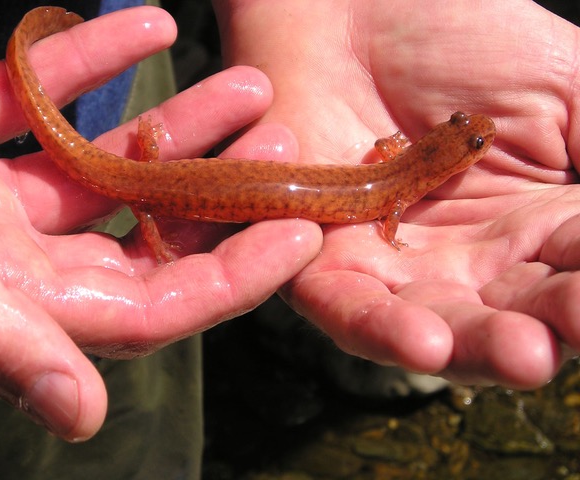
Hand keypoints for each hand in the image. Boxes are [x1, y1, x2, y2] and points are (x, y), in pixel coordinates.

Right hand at [0, 6, 320, 440]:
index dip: (240, 273)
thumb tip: (81, 418)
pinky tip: (147, 23)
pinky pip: (37, 99)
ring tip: (244, 84)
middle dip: (221, 188)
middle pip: (150, 229)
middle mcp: (24, 260)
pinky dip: (85, 63)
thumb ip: (7, 356)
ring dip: (177, 121)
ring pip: (107, 159)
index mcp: (35, 308)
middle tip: (283, 144)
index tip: (306, 232)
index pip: (166, 302)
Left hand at [214, 0, 579, 387]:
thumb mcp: (562, 87)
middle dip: (535, 337)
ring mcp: (393, 265)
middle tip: (553, 345)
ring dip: (471, 348)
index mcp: (532, 224)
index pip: (574, 275)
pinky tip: (422, 339)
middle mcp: (466, 260)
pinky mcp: (321, 258)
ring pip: (430, 328)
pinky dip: (378, 325)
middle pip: (505, 320)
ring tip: (518, 356)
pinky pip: (345, 305)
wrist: (349, 9)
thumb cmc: (457, 35)